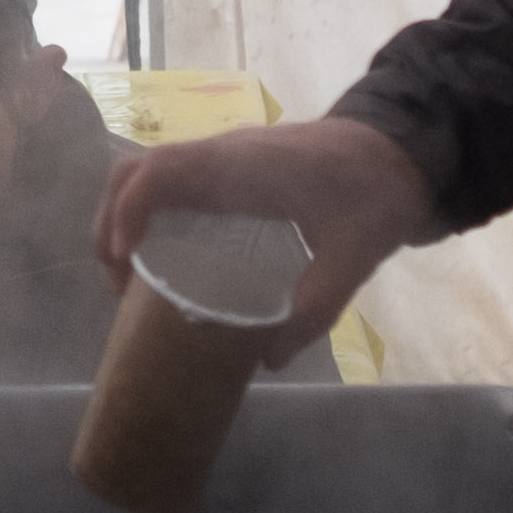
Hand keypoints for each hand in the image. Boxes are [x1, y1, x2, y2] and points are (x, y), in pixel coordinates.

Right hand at [93, 116, 438, 339]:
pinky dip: (149, 210)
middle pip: (135, 170)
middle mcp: (222, 152)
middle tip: (118, 282)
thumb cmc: (375, 197)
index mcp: (245, 167)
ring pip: (148, 170)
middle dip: (110, 223)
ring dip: (125, 215)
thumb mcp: (353, 261)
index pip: (160, 173)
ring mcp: (224, 154)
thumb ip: (313, 312)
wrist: (402, 151)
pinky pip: (171, 177)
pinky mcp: (230, 164)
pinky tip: (167, 255)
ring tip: (131, 275)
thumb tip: (264, 360)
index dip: (127, 214)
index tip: (125, 265)